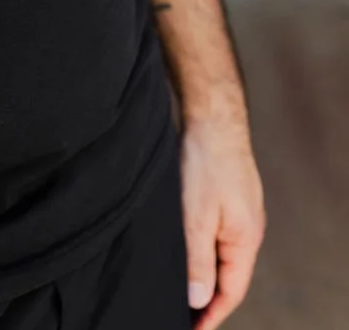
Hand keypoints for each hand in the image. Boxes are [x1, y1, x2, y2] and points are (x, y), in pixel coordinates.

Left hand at [181, 113, 265, 327]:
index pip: (231, 292)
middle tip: (180, 314)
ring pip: (220, 253)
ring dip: (203, 273)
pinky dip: (200, 249)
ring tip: (177, 288)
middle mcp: (247, 230)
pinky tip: (182, 248)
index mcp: (245, 240)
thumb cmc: (205, 162)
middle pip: (228, 276)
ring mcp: (238, 212)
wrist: (212, 115)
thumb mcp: (196, 217)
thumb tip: (199, 300)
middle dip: (207, 299)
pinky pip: (215, 233)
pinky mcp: (227, 196)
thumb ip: (197, 261)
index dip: (211, 315)